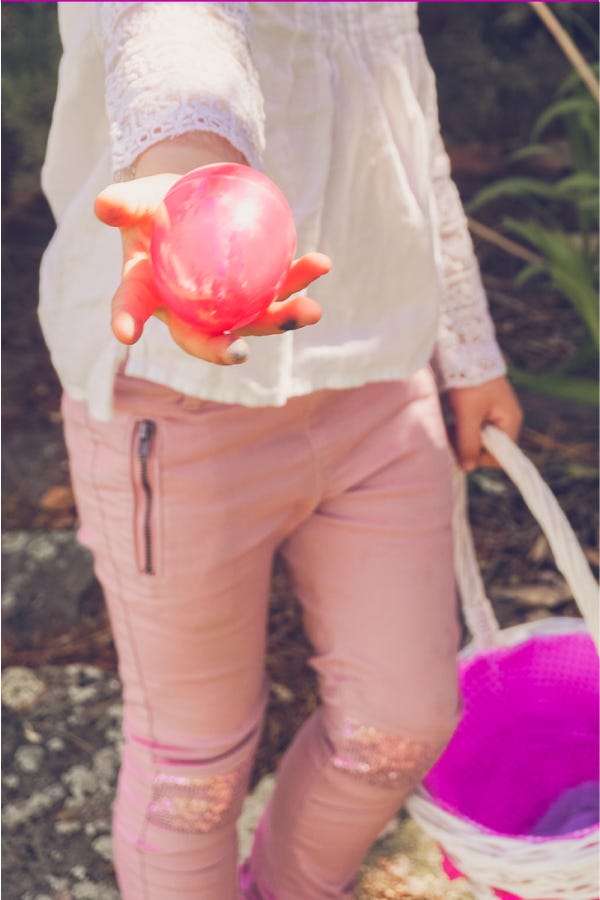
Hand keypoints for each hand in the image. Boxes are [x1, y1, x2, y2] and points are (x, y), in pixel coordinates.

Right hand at [94, 174, 330, 364]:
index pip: (134, 308)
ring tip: (312, 309)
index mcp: (149, 292)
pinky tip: (321, 263)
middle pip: (204, 336)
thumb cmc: (158, 204)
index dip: (127, 321)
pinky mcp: (256, 292)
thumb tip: (103, 204)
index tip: (124, 334)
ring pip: (254, 320)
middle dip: (222, 349)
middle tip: (239, 352)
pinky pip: (280, 290)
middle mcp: (189, 310)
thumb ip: (125, 204)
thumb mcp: (140, 200)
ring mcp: (227, 306)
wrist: (194, 199)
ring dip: (284, 318)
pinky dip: (301, 279)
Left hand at [446, 375, 522, 470]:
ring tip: (448, 427)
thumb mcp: (468, 414)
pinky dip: (461, 428)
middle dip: (469, 446)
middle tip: (450, 436)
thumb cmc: (469, 381)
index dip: (480, 458)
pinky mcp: (482, 408)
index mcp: (511, 420)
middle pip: (489, 447)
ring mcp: (495, 413)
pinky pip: (474, 427)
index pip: (501, 455)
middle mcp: (506, 418)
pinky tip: (450, 421)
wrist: (464, 350)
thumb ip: (469, 441)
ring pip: (479, 438)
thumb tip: (468, 468)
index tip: (461, 450)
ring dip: (463, 437)